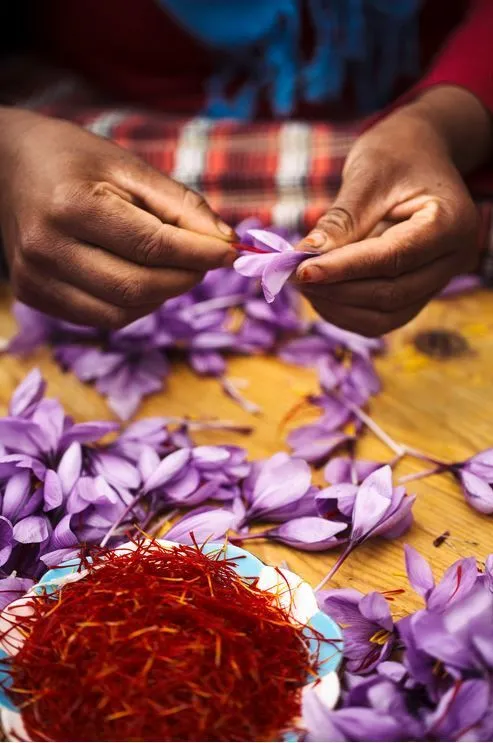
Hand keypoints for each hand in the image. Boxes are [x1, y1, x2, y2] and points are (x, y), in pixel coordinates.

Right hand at [0, 108, 234, 327]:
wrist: (5, 167)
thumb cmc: (74, 160)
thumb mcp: (128, 166)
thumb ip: (179, 204)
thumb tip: (226, 243)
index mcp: (71, 205)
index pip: (152, 246)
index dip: (199, 255)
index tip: (231, 252)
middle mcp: (47, 247)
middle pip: (137, 287)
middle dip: (184, 279)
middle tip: (204, 262)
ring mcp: (35, 277)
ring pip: (121, 313)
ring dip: (161, 296)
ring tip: (173, 269)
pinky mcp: (33, 295)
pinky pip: (101, 318)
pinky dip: (133, 305)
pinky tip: (140, 279)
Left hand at [296, 88, 490, 336]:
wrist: (420, 155)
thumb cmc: (396, 155)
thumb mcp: (368, 175)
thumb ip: (342, 220)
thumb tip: (307, 257)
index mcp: (450, 222)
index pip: (392, 258)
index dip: (344, 269)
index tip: (301, 270)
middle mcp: (453, 259)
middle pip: (390, 293)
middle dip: (336, 290)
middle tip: (292, 276)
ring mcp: (439, 281)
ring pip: (386, 315)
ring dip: (338, 307)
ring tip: (303, 283)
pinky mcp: (419, 293)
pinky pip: (382, 317)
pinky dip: (347, 311)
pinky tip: (320, 293)